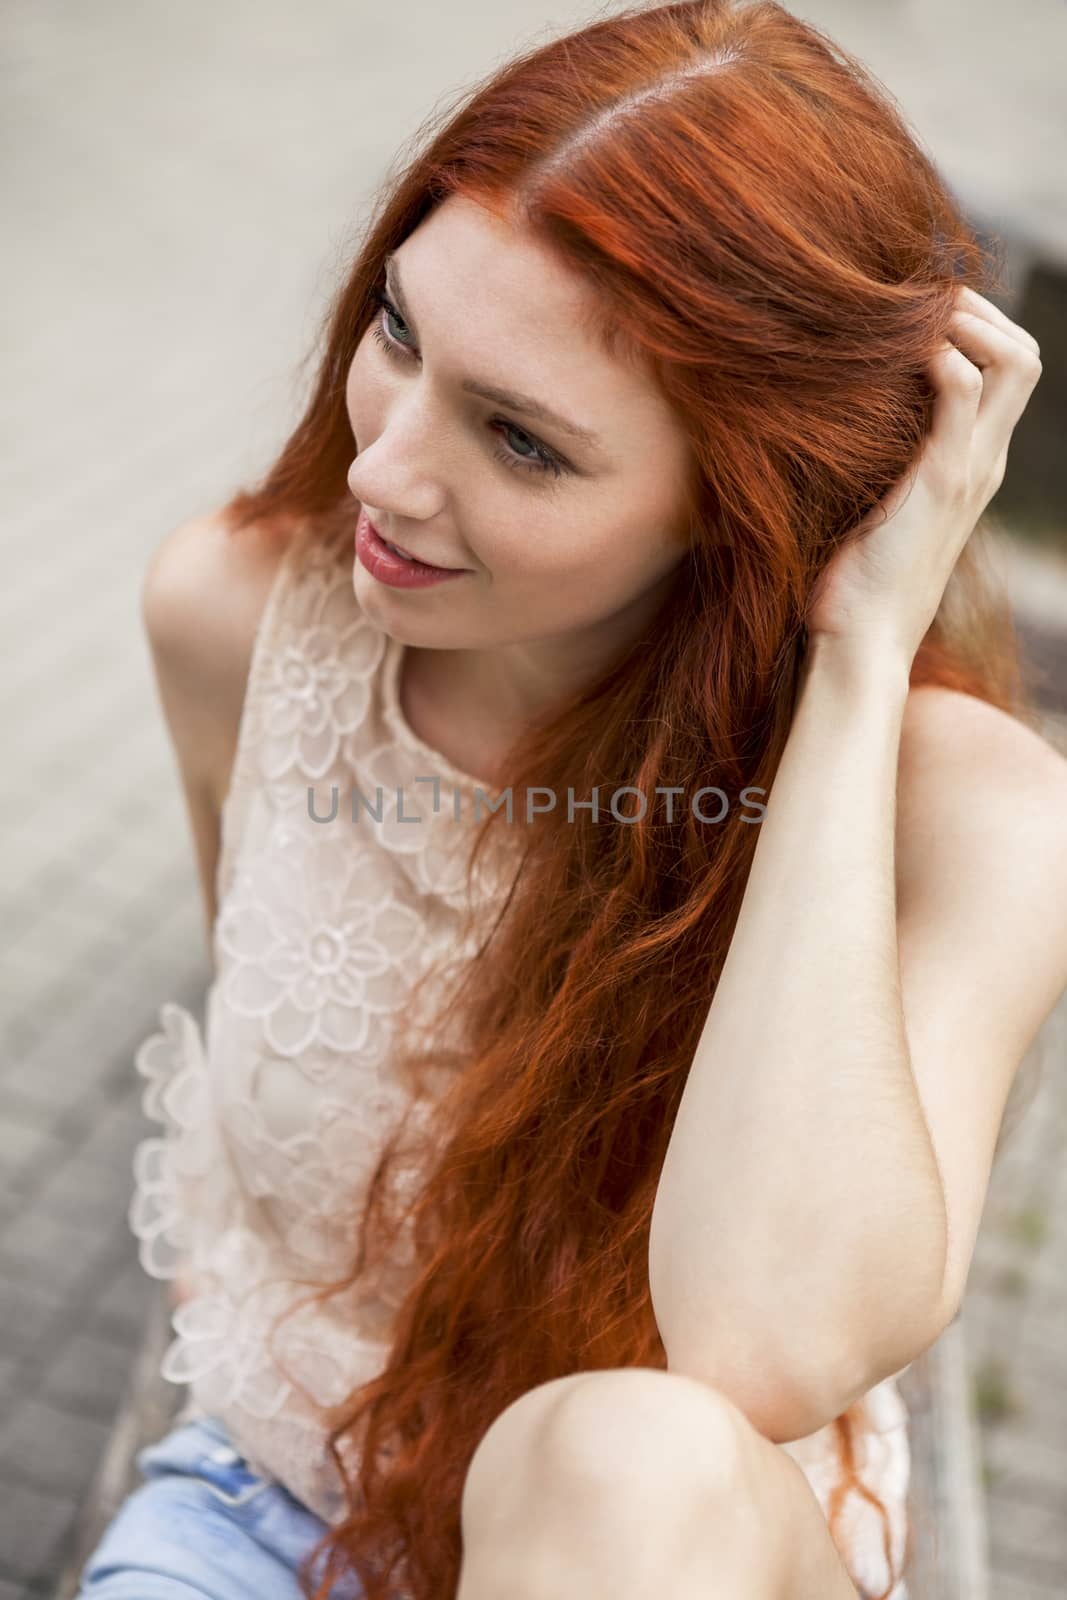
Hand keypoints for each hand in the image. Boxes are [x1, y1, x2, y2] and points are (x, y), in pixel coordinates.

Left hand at [805, 286, 1041, 666]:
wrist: (860, 642)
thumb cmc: (853, 583)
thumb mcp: (874, 508)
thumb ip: (878, 466)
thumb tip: (836, 426)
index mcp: (973, 464)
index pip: (1009, 370)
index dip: (976, 326)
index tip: (914, 314)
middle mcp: (984, 460)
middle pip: (1026, 353)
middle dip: (980, 310)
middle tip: (918, 303)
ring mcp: (970, 469)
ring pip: (1014, 361)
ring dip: (968, 321)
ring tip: (912, 319)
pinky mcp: (941, 480)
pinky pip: (962, 390)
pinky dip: (938, 355)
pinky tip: (893, 355)